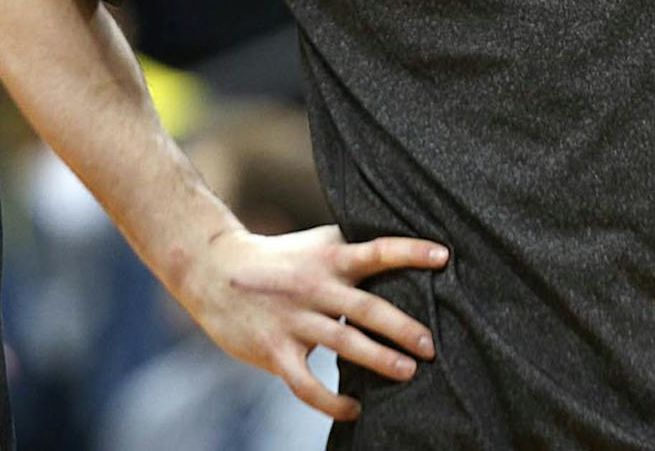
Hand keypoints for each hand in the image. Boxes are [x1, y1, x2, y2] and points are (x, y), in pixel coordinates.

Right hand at [178, 223, 446, 421]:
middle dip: (403, 328)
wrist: (211, 269)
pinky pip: (306, 384)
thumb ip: (350, 252)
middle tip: (431, 346)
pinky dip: (332, 402)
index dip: (410, 252)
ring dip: (378, 360)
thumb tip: (401, 260)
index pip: (376, 251)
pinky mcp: (274, 350)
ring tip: (408, 373)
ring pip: (343, 344)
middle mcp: (314, 286)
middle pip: (366, 307)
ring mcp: (293, 320)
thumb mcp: (314, 244)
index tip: (443, 256)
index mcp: (329, 257)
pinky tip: (354, 410)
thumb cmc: (276, 259)